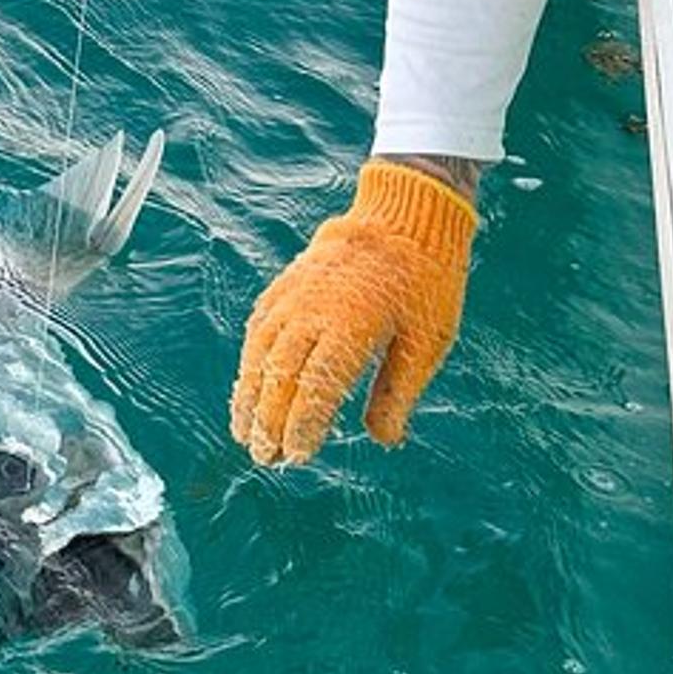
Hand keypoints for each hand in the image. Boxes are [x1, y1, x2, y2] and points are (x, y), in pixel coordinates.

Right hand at [230, 161, 476, 464]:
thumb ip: (398, 391)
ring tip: (244, 431)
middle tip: (263, 458)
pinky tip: (248, 383)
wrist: (403, 215)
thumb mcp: (428, 341)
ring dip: (249, 395)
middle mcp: (312, 311)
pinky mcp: (286, 285)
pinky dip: (249, 360)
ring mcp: (294, 295)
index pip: (315, 388)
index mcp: (351, 327)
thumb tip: (382, 439)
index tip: (297, 458)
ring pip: (259, 353)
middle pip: (278, 375)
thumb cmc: (426, 282)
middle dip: (268, 420)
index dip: (302, 426)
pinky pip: (258, 328)